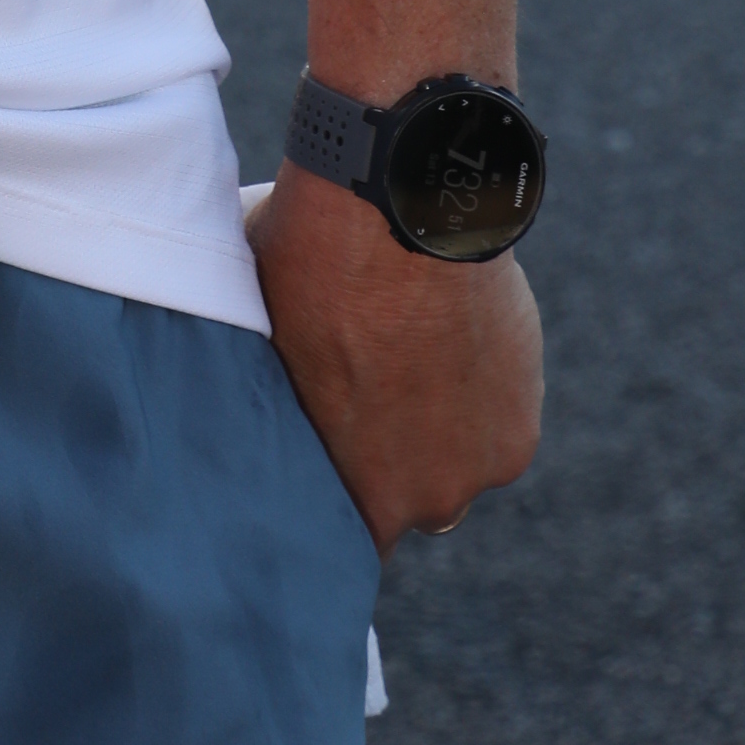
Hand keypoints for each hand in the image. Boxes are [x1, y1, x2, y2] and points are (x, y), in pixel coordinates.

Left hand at [249, 167, 541, 552]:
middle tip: (372, 387)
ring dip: (443, 426)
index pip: (344, 536)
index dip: (333, 495)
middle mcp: (427, 500)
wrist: (404, 208)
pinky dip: (481, 390)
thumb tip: (223, 387)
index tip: (325, 452)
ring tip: (413, 352)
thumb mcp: (259, 332)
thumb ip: (267, 389)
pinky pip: (495, 421)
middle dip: (393, 459)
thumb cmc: (311, 260)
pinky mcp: (522, 421)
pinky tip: (450, 333)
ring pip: (458, 461)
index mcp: (355, 494)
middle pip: (410, 499)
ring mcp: (483, 463)